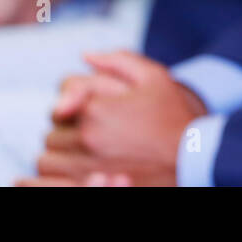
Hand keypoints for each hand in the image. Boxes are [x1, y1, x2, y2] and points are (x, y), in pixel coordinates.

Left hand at [18, 51, 205, 187]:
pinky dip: (61, 176)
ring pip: (48, 159)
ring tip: (83, 155)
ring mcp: (86, 167)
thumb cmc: (174, 116)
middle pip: (53, 131)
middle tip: (89, 134)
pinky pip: (54, 181)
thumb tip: (86, 55)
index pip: (61, 100)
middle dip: (66, 129)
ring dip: (60, 155)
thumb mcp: (154, 77)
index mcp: (96, 108)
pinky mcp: (91, 186)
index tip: (85, 110)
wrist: (193, 157)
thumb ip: (118, 60)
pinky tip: (82, 170)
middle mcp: (86, 138)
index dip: (72, 102)